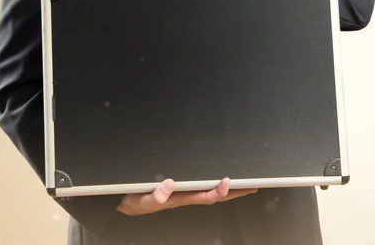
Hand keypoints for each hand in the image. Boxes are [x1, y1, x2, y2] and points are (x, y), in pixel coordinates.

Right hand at [116, 177, 257, 215]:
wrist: (123, 200)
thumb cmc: (134, 198)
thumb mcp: (140, 199)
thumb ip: (154, 195)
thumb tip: (168, 185)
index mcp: (180, 198)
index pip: (204, 196)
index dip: (218, 190)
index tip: (228, 181)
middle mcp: (185, 194)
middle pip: (214, 194)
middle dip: (233, 191)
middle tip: (252, 184)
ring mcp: (184, 190)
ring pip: (209, 188)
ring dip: (227, 187)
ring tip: (243, 181)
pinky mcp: (179, 183)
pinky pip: (200, 181)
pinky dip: (212, 179)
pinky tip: (218, 175)